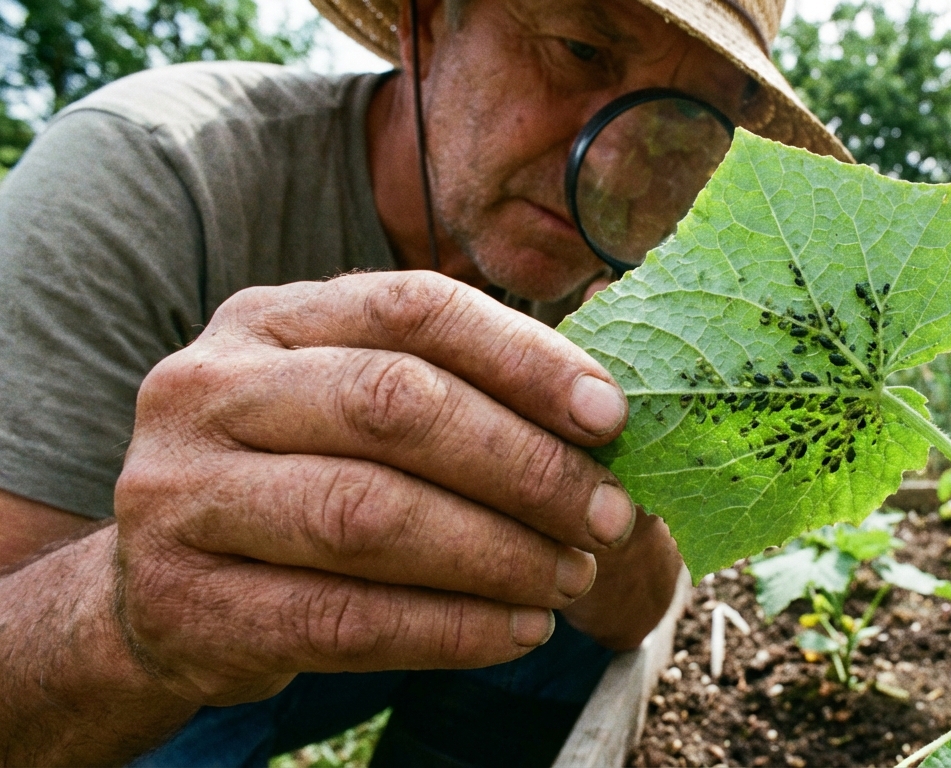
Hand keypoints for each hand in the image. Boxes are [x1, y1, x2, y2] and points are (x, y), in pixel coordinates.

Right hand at [113, 271, 635, 704]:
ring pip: (368, 517)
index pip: (413, 308)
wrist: (168, 591)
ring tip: (572, 577)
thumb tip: (609, 407)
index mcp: (269, 318)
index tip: (610, 416)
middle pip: (393, 406)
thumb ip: (458, 387)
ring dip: (498, 554)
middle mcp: (209, 389)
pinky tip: (517, 631)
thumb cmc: (301, 477)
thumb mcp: (353, 404)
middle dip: (525, 466)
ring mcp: (180, 495)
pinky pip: (343, 619)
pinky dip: (450, 629)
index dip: (524, 358)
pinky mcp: (185, 602)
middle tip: (609, 516)